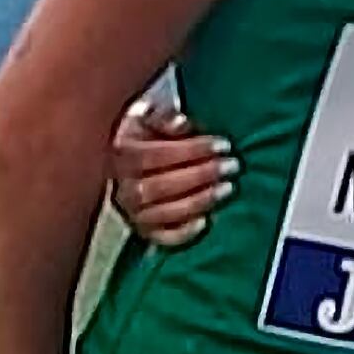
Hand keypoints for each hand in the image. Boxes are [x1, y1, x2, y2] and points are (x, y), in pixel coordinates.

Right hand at [110, 100, 236, 246]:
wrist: (134, 158)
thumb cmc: (150, 133)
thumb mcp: (151, 116)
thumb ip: (164, 117)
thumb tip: (181, 123)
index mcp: (120, 154)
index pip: (153, 155)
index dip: (191, 151)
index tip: (223, 145)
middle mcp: (121, 186)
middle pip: (157, 186)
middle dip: (200, 175)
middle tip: (232, 165)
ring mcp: (131, 212)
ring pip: (160, 213)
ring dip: (198, 201)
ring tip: (228, 188)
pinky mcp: (143, 231)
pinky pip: (160, 238)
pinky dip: (182, 234)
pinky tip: (205, 222)